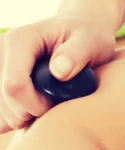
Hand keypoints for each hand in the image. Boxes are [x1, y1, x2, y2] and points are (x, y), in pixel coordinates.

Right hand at [0, 12, 115, 132]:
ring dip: (26, 115)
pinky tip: (35, 105)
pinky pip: (1, 114)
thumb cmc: (87, 37)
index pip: (14, 86)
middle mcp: (1, 52)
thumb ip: (77, 54)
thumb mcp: (90, 42)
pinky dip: (18, 116)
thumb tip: (60, 71)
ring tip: (49, 100)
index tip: (56, 104)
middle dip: (32, 112)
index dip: (35, 105)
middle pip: (6, 102)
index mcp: (19, 40)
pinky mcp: (0, 81)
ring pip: (3, 111)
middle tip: (57, 103)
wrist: (79, 34)